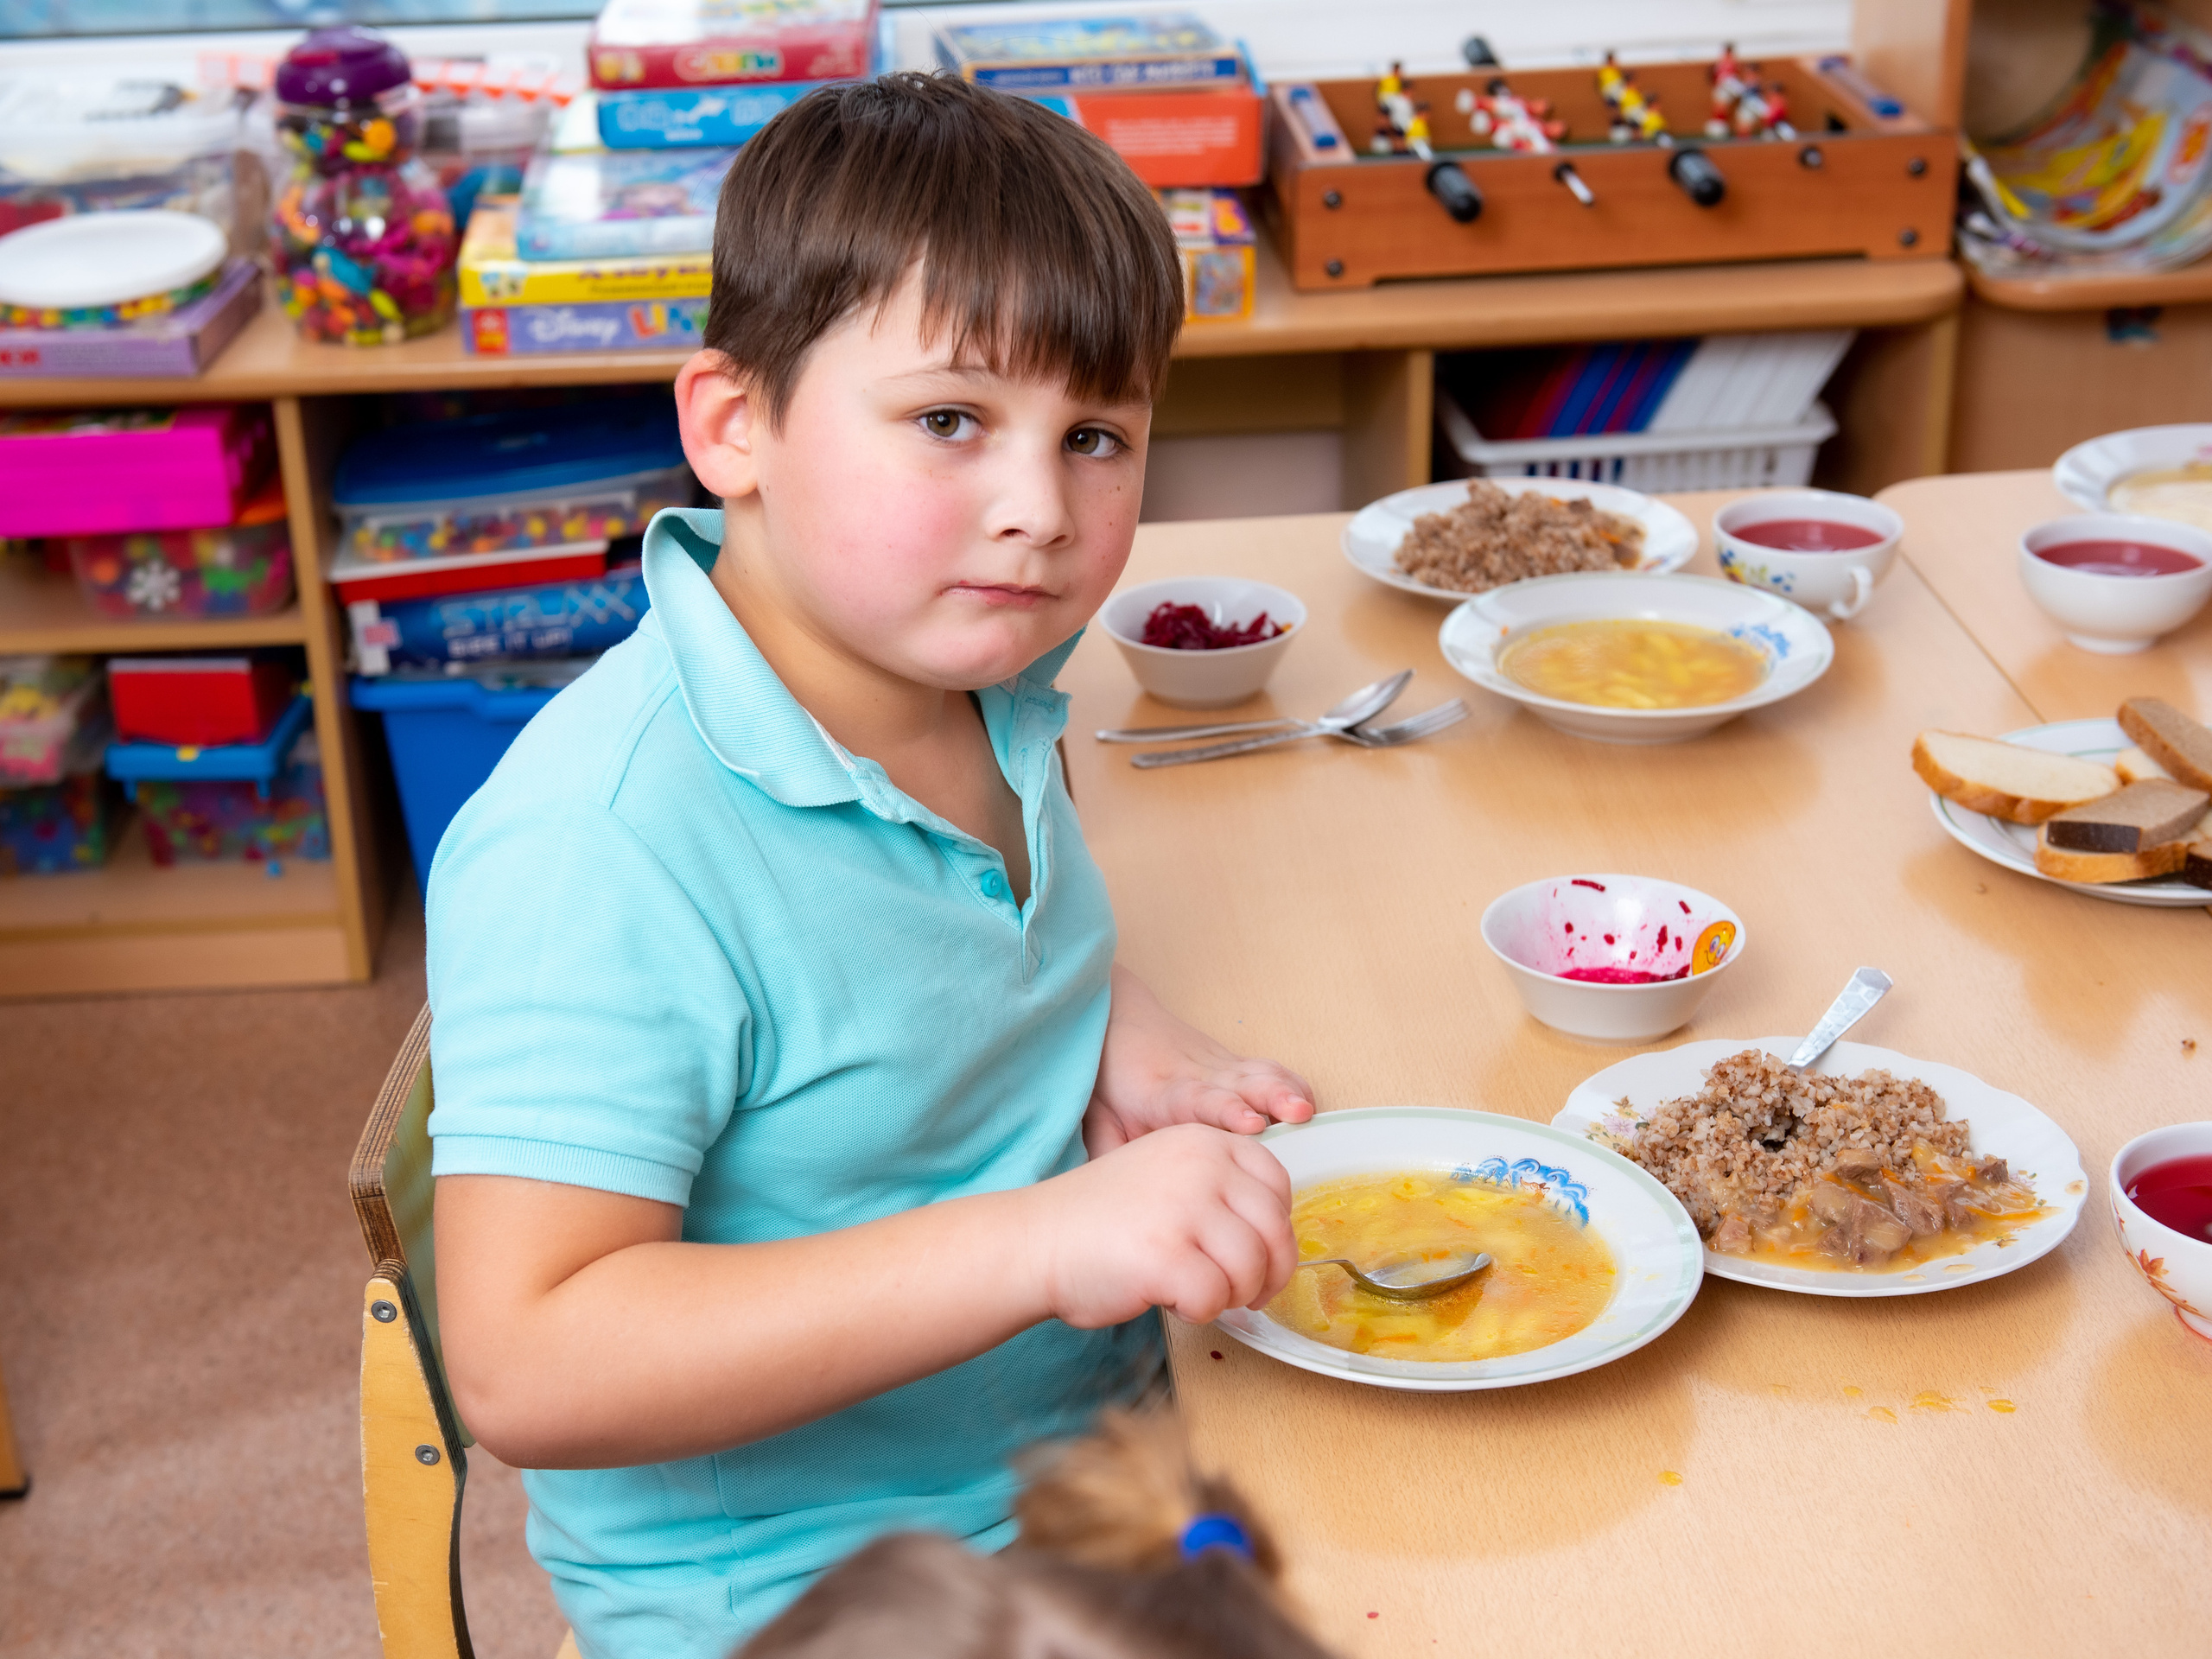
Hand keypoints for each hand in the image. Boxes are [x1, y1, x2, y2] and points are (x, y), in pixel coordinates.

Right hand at [1023, 1124, 1296, 1327]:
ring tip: (1199, 1295)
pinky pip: (1216, 1299)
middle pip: (1273, 1232)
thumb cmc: (1100, 1220)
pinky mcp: (1167, 1255)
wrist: (1034, 1240)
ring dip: (1232, 1296)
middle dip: (1268, 1274)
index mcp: (1204, 1141)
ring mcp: (1185, 1208)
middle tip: (1247, 1295)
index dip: (1277, 1229)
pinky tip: (1173, 1301)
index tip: (1261, 1253)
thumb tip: (1275, 1237)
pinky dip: (1201, 1312)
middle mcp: (1200, 1166)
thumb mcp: (1168, 1176)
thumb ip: (1219, 1190)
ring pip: (1252, 1269)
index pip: (1277, 1184)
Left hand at [1084, 965, 1315, 1155]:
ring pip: (1261, 1075)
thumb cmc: (1111, 1083)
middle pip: (1242, 1084)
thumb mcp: (1100, 1121)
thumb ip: (1111, 1156)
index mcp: (1167, 1094)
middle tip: (1296, 1113)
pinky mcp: (1235, 1066)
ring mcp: (1221, 1068)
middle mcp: (1200, 1077)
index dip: (1228, 1110)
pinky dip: (1291, 1087)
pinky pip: (1270, 1072)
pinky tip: (1308, 1105)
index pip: (1201, 1101)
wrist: (1117, 1027)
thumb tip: (1117, 1201)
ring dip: (1287, 1093)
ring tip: (1308, 1111)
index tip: (1251, 1123)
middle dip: (1271, 1098)